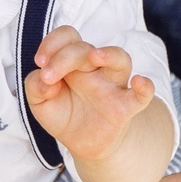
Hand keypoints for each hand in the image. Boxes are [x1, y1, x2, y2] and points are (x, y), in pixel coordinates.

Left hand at [23, 24, 155, 162]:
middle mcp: (95, 68)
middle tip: (48, 76)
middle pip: (86, 48)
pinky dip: (145, 87)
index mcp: (73, 61)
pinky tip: (140, 82)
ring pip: (120, 59)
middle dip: (65, 57)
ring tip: (95, 56)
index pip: (68, 37)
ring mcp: (113, 85)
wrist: (83, 144)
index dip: (52, 43)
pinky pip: (142, 95)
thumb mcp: (39, 102)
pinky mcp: (125, 107)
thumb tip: (47, 82)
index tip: (40, 62)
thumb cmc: (63, 114)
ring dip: (109, 54)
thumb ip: (35, 86)